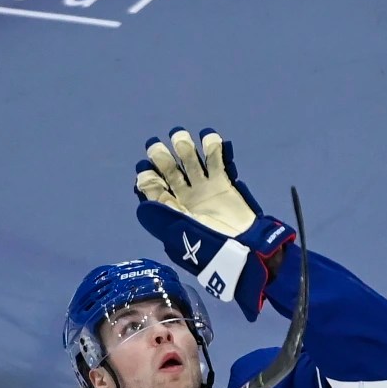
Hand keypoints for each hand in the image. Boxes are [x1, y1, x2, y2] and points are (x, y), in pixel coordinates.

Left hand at [134, 127, 294, 321]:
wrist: (245, 250)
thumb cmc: (209, 247)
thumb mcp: (181, 235)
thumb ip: (162, 217)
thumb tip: (142, 202)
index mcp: (170, 212)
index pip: (154, 189)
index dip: (147, 177)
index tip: (144, 168)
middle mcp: (184, 197)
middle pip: (169, 171)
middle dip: (161, 157)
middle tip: (155, 146)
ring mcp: (204, 189)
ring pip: (190, 162)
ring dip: (184, 147)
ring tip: (181, 138)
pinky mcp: (223, 183)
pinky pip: (216, 161)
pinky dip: (212, 147)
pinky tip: (208, 138)